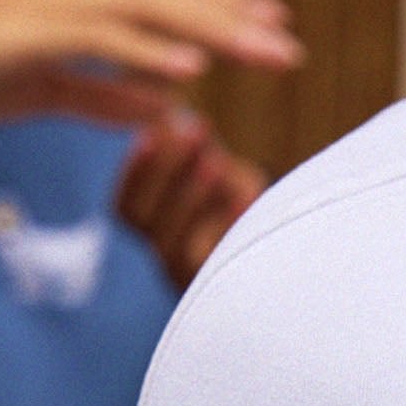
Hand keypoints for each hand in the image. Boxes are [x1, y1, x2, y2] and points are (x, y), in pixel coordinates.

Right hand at [0, 0, 301, 126]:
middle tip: (290, 46)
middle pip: (173, 6)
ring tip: (265, 53)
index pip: (166, 9)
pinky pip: (103, 44)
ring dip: (213, 36)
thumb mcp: (47, 88)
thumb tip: (163, 111)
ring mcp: (56, 6)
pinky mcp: (32, 32)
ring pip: (152, 17)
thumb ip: (106, 97)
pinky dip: (149, 58)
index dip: (222, 18)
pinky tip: (191, 75)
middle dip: (236, 24)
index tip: (273, 32)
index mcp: (84, 6)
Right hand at [116, 109, 264, 288]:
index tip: (149, 134)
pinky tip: (246, 194)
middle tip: (194, 130)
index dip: (134, 172)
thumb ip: (195, 145)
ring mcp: (195, 277)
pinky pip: (221, 262)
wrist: (279, 253)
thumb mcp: (216, 165)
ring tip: (215, 161)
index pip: (127, 207)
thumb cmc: (240, 200)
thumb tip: (176, 116)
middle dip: (168, 172)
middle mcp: (169, 257)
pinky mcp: (228, 288)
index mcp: (156, 228)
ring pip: (177, 247)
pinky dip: (232, 226)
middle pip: (148, 224)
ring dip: (194, 198)